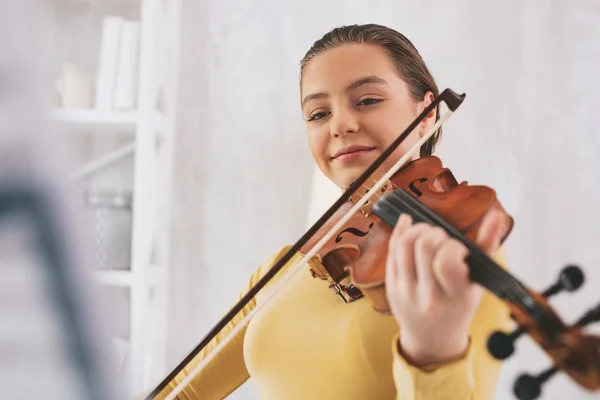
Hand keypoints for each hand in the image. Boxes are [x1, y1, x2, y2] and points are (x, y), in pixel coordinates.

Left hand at [385, 210, 508, 366]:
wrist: (432, 338)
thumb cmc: (459, 307)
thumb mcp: (478, 284)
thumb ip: (488, 247)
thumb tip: (497, 216)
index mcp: (454, 297)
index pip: (446, 261)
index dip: (452, 246)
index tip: (458, 250)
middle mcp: (428, 296)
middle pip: (424, 246)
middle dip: (435, 232)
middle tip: (442, 239)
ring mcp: (406, 291)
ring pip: (404, 244)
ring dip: (417, 229)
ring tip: (428, 234)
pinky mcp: (390, 286)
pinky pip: (392, 250)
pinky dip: (401, 232)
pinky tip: (410, 226)